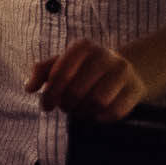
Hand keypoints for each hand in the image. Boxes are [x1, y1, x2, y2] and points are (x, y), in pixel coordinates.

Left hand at [25, 39, 147, 120]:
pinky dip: (101, 118)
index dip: (49, 95)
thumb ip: (42, 71)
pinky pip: (115, 112)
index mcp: (82, 47)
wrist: (125, 68)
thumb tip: (29, 87)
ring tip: (79, 110)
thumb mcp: (62, 63)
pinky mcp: (136, 89)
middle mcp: (104, 55)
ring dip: (83, 112)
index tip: (46, 106)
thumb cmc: (85, 68)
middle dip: (66, 105)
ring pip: (97, 102)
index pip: (59, 74)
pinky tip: (95, 114)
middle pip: (76, 91)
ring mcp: (122, 72)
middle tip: (65, 108)